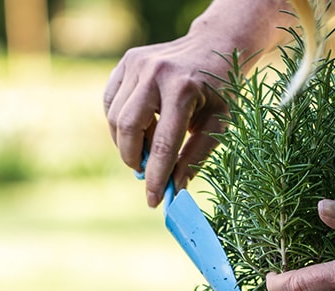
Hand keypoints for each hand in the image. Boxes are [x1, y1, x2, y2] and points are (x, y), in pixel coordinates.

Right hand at [103, 0, 291, 206]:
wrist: (217, 46)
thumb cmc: (222, 90)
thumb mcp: (219, 125)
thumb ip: (195, 156)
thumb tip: (175, 188)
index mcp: (183, 90)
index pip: (164, 144)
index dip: (157, 177)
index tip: (154, 201)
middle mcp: (155, 73)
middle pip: (129, 129)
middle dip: (135, 159)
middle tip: (146, 174)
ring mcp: (137, 64)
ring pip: (115, 118)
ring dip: (127, 143)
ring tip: (149, 149)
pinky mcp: (127, 61)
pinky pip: (111, 102)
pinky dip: (120, 124)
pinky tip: (141, 130)